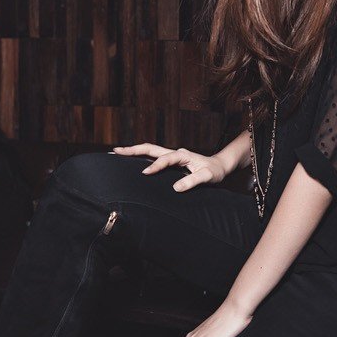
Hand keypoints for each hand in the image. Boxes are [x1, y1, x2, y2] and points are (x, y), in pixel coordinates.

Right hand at [112, 143, 227, 191]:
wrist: (220, 166)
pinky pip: (154, 157)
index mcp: (183, 155)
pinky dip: (142, 157)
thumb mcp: (208, 177)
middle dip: (133, 150)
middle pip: (151, 148)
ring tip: (118, 153)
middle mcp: (175, 153)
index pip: (165, 159)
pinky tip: (132, 161)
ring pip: (150, 151)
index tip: (145, 173)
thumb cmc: (215, 171)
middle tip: (116, 151)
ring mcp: (172, 156)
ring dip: (134, 151)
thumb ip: (193, 181)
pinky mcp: (171, 161)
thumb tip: (176, 187)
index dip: (155, 166)